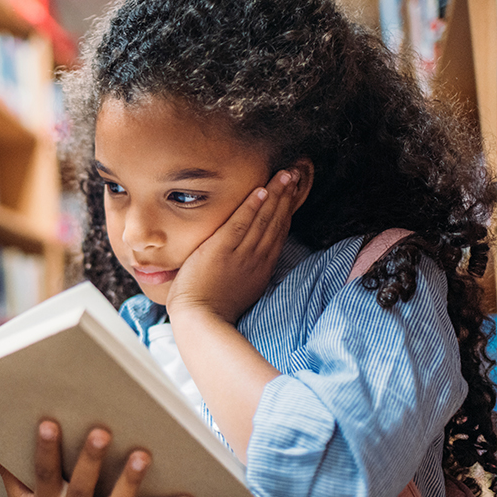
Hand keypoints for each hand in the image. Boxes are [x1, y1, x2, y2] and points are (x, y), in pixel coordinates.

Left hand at [167, 167, 302, 324]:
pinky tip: (262, 190)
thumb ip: (242, 277)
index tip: (293, 194)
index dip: (286, 212)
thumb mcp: (236, 293)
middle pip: (276, 222)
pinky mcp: (221, 250)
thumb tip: (239, 269)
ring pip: (263, 219)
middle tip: (296, 174)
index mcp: (260, 270)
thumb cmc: (209, 313)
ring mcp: (240, 255)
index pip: (277, 235)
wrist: (200, 322)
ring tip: (286, 174)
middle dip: (287, 197)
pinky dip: (252, 206)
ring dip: (276, 195)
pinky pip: (241, 223)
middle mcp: (255, 260)